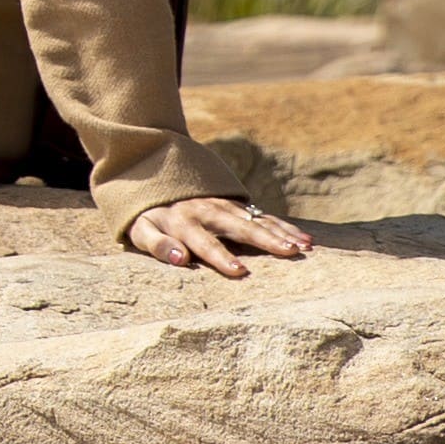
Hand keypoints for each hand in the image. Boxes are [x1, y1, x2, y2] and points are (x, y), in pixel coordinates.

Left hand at [122, 194, 312, 277]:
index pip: (205, 243)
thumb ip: (156, 244)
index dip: (221, 257)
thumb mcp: (139, 228)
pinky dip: (285, 226)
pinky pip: (264, 216)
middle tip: (290, 253)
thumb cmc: (147, 214)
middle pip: (241, 228)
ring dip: (282, 233)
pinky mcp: (237, 204)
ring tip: (305, 247)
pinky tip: (305, 238)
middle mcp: (209, 212)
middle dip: (266, 240)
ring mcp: (226, 205)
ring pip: (258, 220)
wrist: (153, 171)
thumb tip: (179, 258)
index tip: (240, 272)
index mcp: (184, 223)